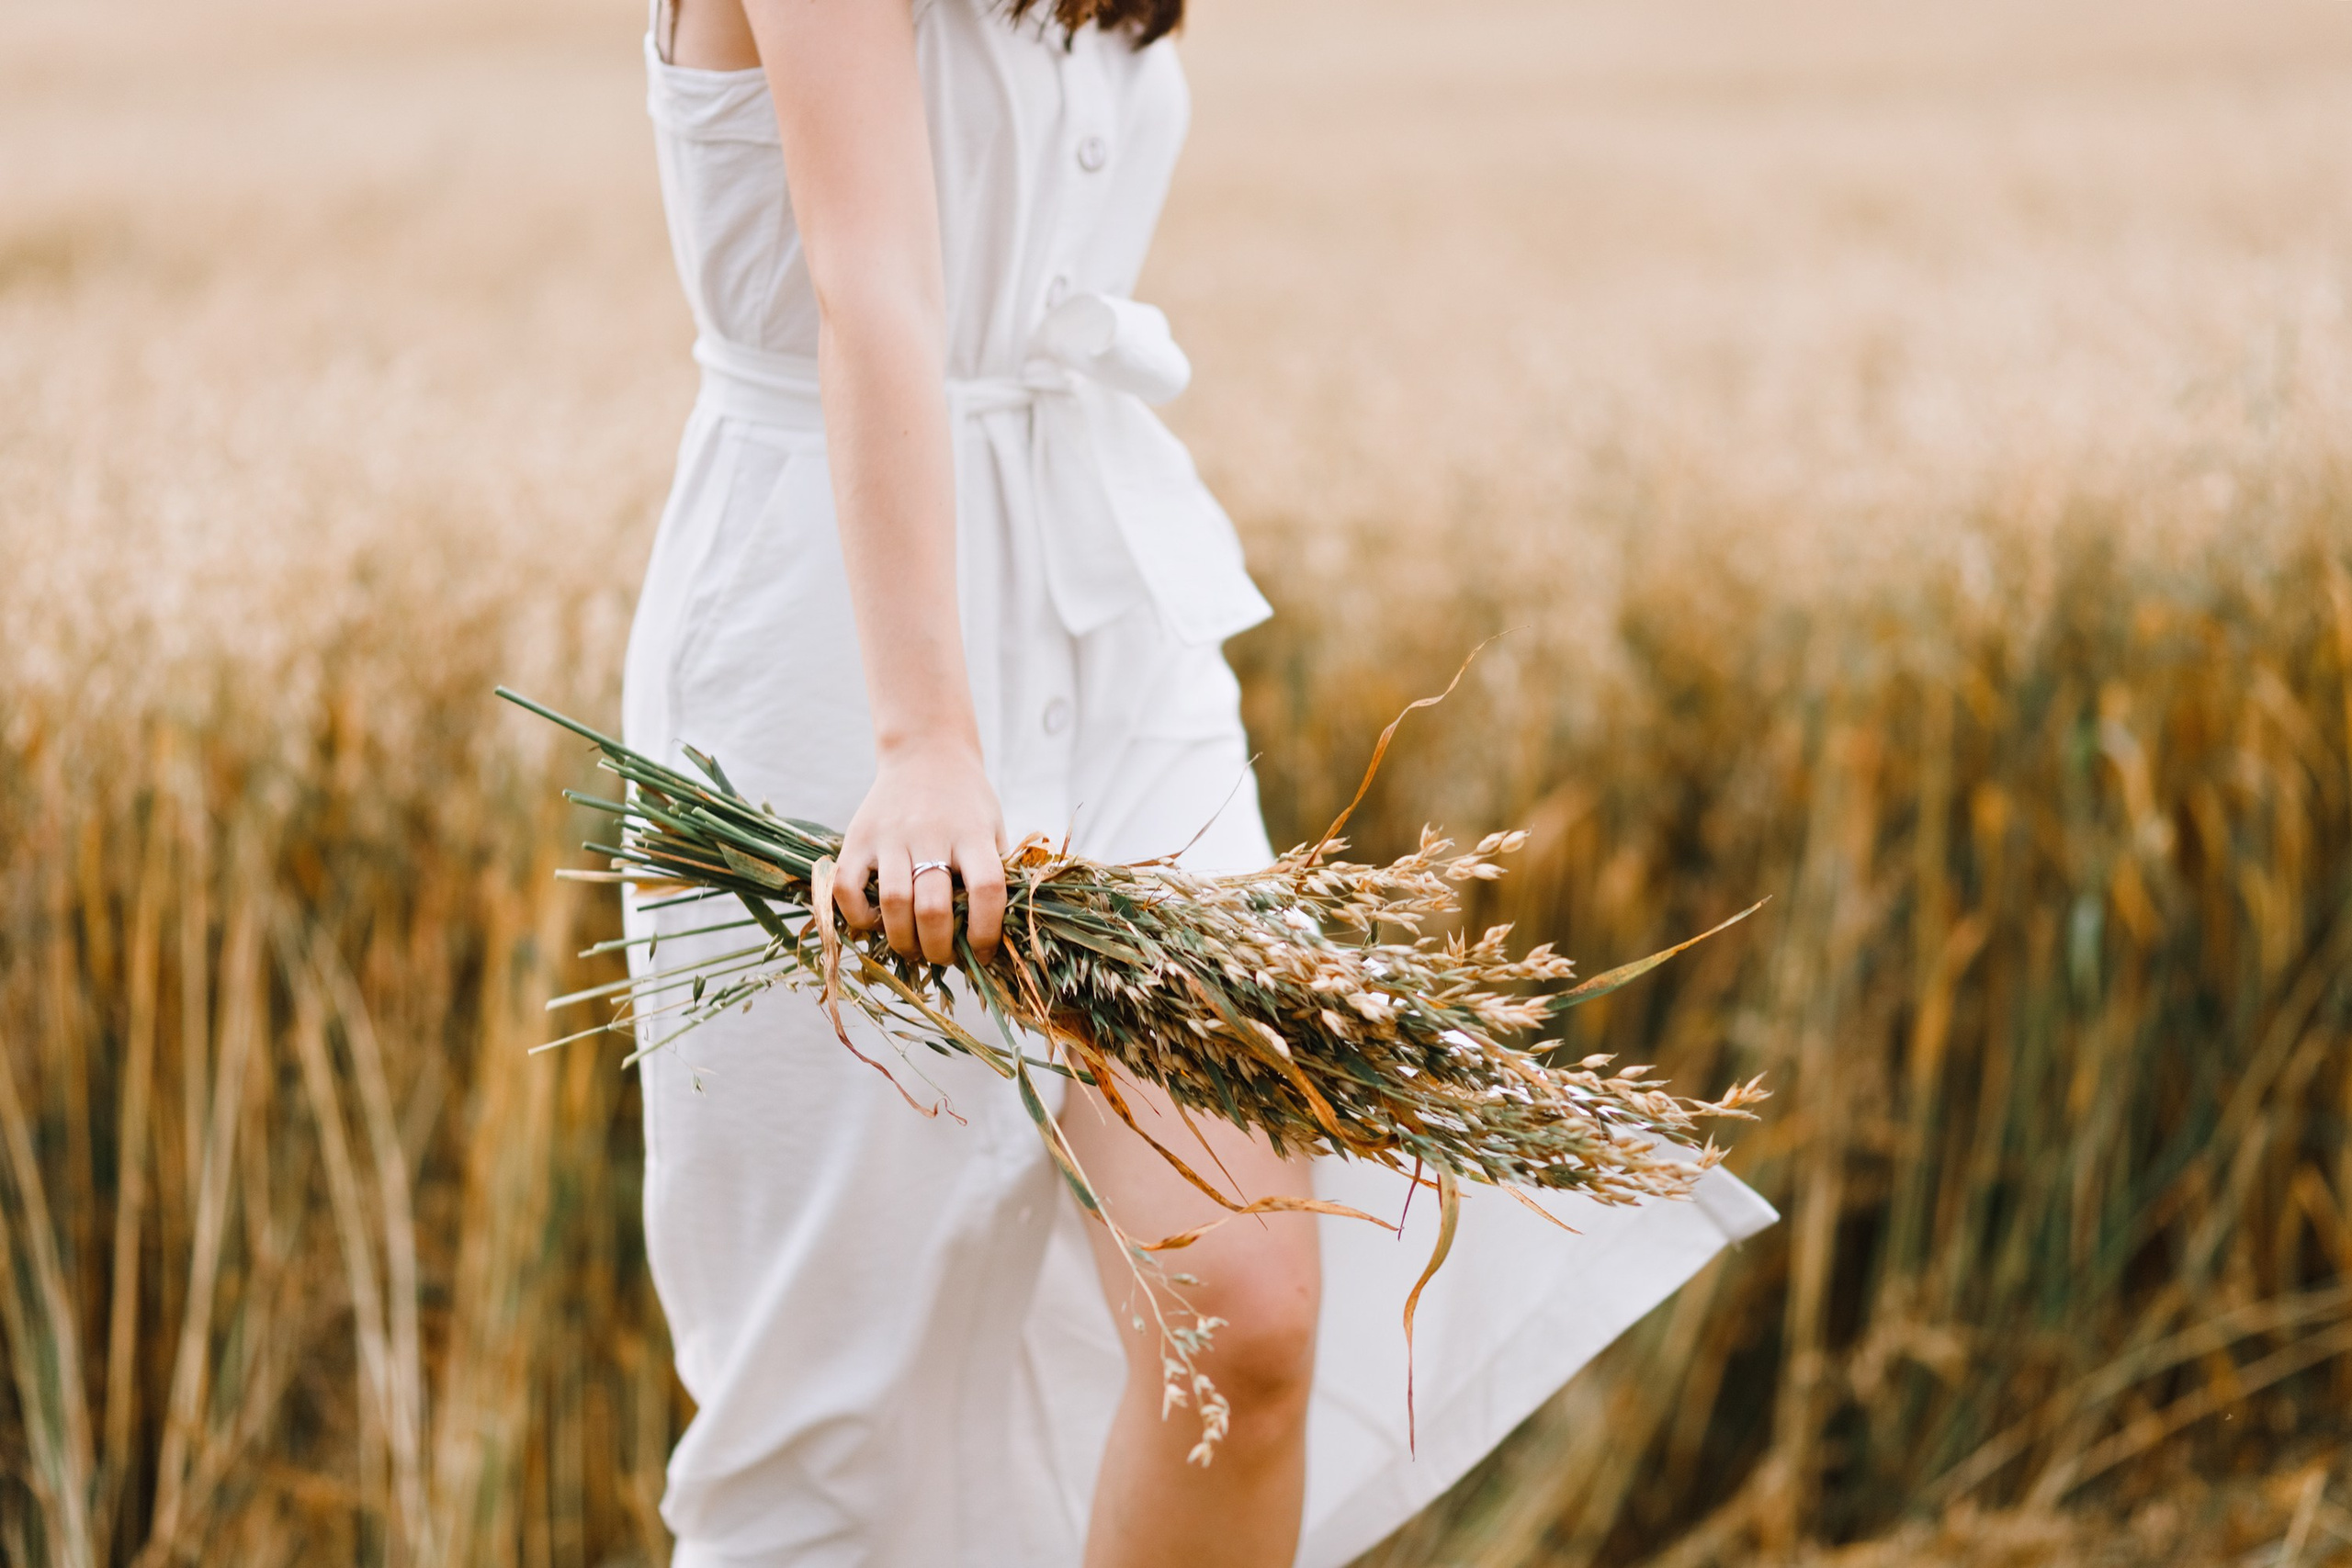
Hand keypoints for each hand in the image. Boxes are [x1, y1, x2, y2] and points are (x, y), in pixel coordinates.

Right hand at [834, 736, 1008, 965]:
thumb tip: (999, 934)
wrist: (925, 751)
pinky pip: (847, 887)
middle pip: (933, 907)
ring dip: (902, 941)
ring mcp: (890, 835)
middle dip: (938, 948)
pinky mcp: (857, 836)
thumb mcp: (993, 827)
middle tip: (942, 956)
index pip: (987, 889)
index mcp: (972, 833)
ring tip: (912, 948)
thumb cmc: (966, 801)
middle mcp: (931, 833)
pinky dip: (858, 916)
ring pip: (893, 903)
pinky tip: (875, 923)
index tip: (983, 953)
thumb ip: (996, 872)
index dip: (986, 931)